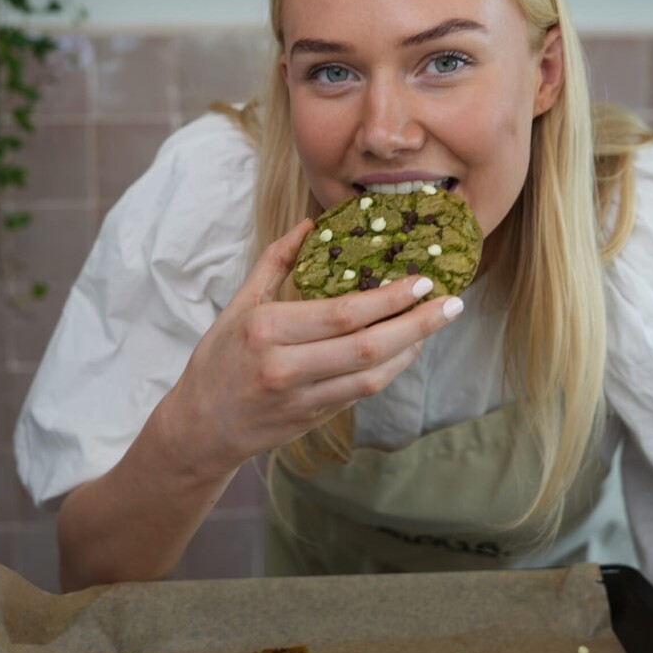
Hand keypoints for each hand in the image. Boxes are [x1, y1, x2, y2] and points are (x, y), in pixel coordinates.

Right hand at [165, 219, 463, 472]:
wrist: (201, 428)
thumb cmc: (218, 360)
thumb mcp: (238, 305)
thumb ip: (275, 262)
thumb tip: (309, 224)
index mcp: (266, 331)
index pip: (340, 314)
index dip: (387, 299)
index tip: (421, 281)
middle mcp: (286, 367)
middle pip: (367, 348)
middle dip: (416, 324)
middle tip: (451, 302)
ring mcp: (303, 398)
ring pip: (372, 376)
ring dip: (411, 348)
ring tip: (437, 321)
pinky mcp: (314, 418)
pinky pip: (363, 392)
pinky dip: (391, 369)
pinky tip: (408, 348)